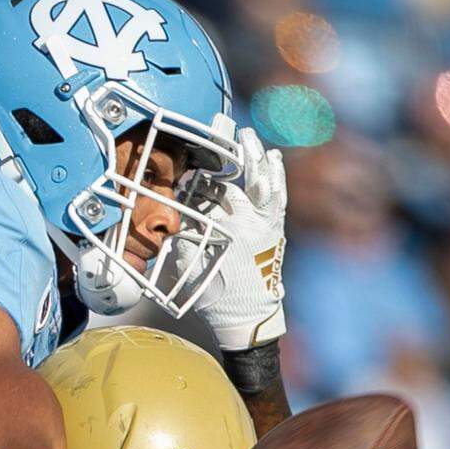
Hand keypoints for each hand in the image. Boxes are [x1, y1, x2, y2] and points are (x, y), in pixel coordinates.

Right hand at [172, 127, 286, 350]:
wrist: (248, 316)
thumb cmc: (216, 297)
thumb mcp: (190, 268)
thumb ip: (181, 240)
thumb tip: (172, 217)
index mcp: (224, 230)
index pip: (208, 194)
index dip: (197, 179)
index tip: (187, 168)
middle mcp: (248, 222)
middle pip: (235, 181)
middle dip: (228, 154)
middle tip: (219, 132)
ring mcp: (265, 223)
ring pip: (261, 181)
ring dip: (254, 156)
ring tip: (248, 135)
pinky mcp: (275, 227)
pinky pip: (278, 195)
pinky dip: (276, 175)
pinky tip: (273, 157)